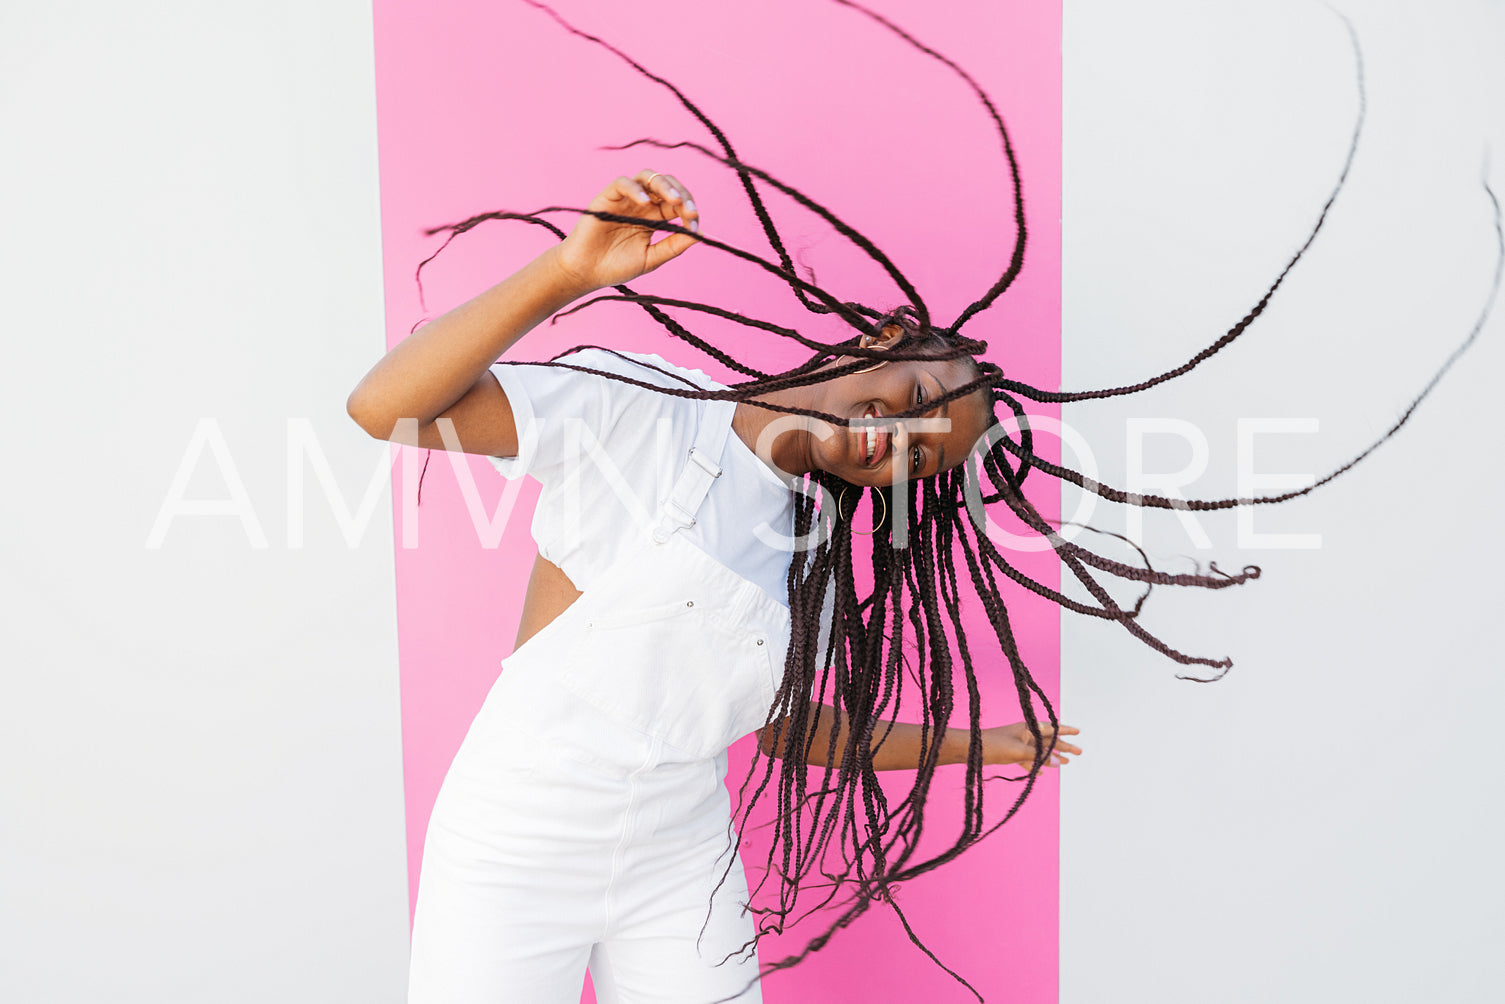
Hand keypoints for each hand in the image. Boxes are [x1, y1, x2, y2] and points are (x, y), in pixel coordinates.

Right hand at [554, 169, 702, 290]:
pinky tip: (646, 203)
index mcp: (655, 217)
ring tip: (675, 201)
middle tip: (690, 211)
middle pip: (667, 186)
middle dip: (682, 195)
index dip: (689, 210)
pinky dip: (636, 189)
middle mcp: (642, 204)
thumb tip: (699, 234)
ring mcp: (625, 199)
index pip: (677, 204)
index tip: (695, 225)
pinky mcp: (607, 197)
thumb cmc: (615, 267)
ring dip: (665, 186)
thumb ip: (673, 246)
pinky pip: (623, 183)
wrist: (585, 273)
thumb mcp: (651, 259)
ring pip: (648, 177)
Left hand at [983, 722, 1081, 768]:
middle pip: (1049, 741)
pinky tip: (1041, 774)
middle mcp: (1025, 734)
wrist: (971, 749)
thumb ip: (1039, 756)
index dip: (1065, 730)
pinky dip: (1035, 765)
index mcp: (1028, 728)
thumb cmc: (994, 745)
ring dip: (1052, 757)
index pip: (1052, 728)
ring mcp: (1018, 744)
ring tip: (1066, 763)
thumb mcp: (1019, 751)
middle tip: (1079, 753)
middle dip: (1064, 747)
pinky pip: (1028, 760)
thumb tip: (1059, 763)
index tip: (1079, 732)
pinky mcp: (1011, 754)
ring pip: (1040, 751)